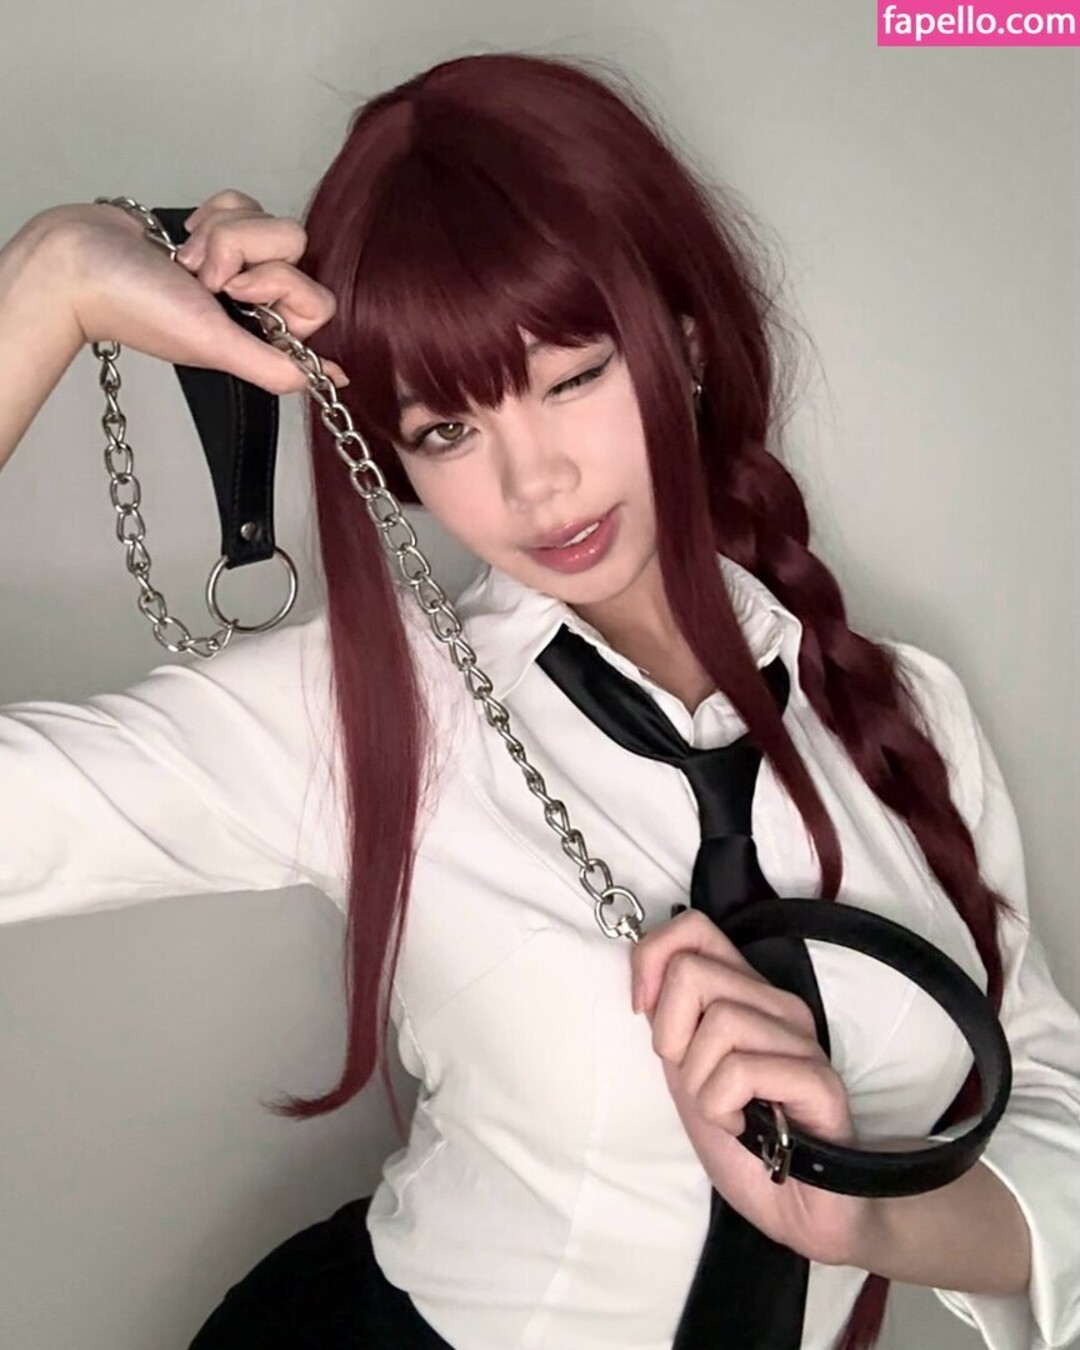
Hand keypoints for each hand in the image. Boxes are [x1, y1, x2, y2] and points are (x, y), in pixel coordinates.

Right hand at [36, 188, 347, 393]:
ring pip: (269, 222)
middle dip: (243, 253)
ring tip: (185, 262)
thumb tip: (332, 381)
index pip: (318, 301)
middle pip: (296, 251)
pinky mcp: (218, 228)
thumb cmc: (137, 308)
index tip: (237, 292)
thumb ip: (274, 367)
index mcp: (264, 333)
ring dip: (221, 235)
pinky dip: (211, 214)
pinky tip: (182, 239)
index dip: (280, 286)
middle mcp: (258, 300)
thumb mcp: (215, 345)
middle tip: (204, 278)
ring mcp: (239, 263)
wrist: (79, 260)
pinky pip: (244, 204)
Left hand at [630, 908, 872, 1266]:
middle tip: (695, 1081)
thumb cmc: (744, 1137)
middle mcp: (776, 1004)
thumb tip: (645, 975)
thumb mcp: (688, 1070)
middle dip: (671, 1036)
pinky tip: (745, 1128)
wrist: (798, 1207)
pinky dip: (724, 1106)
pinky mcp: (818, 1080)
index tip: (643, 1010)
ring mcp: (800, 1039)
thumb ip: (671, 1022)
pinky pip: (742, 1070)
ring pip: (718, 1022)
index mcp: (744, 993)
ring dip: (700, 1084)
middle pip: (692, 973)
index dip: (652, 958)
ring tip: (725, 1111)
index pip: (694, 927)